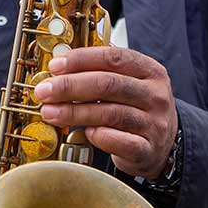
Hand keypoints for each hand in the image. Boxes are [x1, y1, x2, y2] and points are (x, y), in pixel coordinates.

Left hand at [35, 46, 177, 178]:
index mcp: (150, 71)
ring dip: (74, 112)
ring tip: (49, 112)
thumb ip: (101, 72)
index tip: (55, 66)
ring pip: (109, 113)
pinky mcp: (147, 149)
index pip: (113, 57)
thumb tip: (59, 68)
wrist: (164, 146)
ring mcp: (153, 123)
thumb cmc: (136, 109)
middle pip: (109, 85)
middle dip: (70, 86)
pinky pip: (118, 141)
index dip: (81, 60)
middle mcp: (155, 95)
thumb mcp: (129, 83)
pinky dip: (98, 136)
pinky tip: (83, 132)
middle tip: (44, 91)